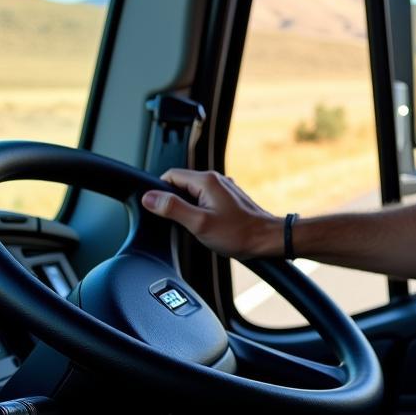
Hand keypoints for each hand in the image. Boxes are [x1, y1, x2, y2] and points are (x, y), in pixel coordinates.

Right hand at [141, 169, 282, 259]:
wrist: (266, 239)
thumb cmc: (238, 233)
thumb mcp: (199, 223)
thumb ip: (173, 208)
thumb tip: (149, 198)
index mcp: (206, 180)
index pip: (170, 175)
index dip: (159, 192)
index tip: (159, 210)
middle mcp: (215, 179)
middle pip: (180, 183)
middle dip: (172, 201)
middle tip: (177, 222)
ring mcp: (222, 188)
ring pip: (191, 192)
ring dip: (186, 207)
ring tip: (193, 226)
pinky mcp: (227, 198)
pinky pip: (203, 199)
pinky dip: (198, 210)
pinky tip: (204, 225)